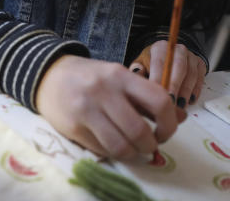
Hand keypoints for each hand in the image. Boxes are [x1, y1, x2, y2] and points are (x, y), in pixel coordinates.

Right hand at [35, 54, 181, 161]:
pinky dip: (113, 153)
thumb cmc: (91, 78)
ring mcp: (87, 109)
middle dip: (150, 145)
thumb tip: (180, 117)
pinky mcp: (73, 126)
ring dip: (133, 154)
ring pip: (121, 146)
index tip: (165, 131)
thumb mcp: (119, 78)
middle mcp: (105, 90)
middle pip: (140, 130)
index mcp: (121, 75)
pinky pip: (102, 150)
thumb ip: (147, 96)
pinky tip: (113, 145)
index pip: (159, 101)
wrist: (49, 74)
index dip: (169, 123)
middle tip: (149, 145)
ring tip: (133, 149)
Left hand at [128, 40, 206, 107]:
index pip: (160, 62)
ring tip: (179, 106)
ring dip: (186, 92)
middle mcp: (178, 49)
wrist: (168, 58)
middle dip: (175, 86)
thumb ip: (138, 71)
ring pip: (191, 74)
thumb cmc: (152, 65)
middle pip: (179, 67)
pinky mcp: (200, 65)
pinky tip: (189, 101)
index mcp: (161, 47)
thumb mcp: (141, 65)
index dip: (159, 79)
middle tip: (171, 103)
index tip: (156, 94)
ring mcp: (191, 56)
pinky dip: (195, 91)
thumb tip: (134, 76)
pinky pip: (200, 78)